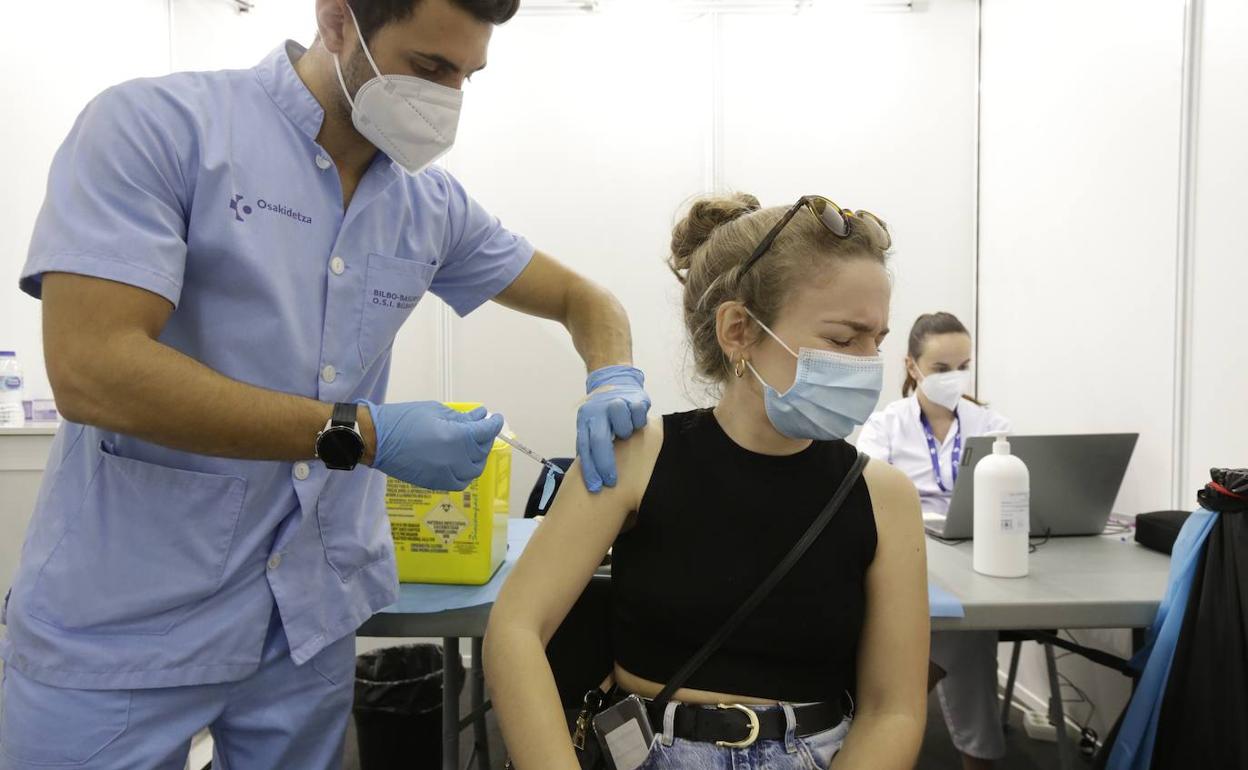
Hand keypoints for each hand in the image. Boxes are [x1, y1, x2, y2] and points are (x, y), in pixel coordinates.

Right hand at [359, 400, 502, 490]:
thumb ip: (461, 417)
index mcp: (455, 438)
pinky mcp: (436, 483)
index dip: (493, 424)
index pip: (485, 432)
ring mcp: (445, 474)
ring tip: (473, 444)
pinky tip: (462, 461)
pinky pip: (460, 481)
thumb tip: (480, 416)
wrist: (376, 440)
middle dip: (485, 438)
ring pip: (474, 469)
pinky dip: (466, 472)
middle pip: (481, 450)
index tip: (495, 417)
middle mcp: (455, 459)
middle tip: (481, 428)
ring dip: (478, 456)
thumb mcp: (435, 411)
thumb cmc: (403, 419)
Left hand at [576, 365, 650, 492]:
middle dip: (605, 464)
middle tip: (611, 481)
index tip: (595, 488)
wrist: (615, 380)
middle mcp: (598, 411)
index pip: (584, 447)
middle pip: (600, 441)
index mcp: (586, 419)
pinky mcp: (635, 399)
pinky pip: (638, 416)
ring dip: (625, 434)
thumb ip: (589, 445)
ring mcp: (616, 403)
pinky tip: (635, 422)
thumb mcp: (591, 425)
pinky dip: (638, 422)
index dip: (590, 470)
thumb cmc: (602, 413)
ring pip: (623, 427)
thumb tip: (588, 475)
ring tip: (625, 434)